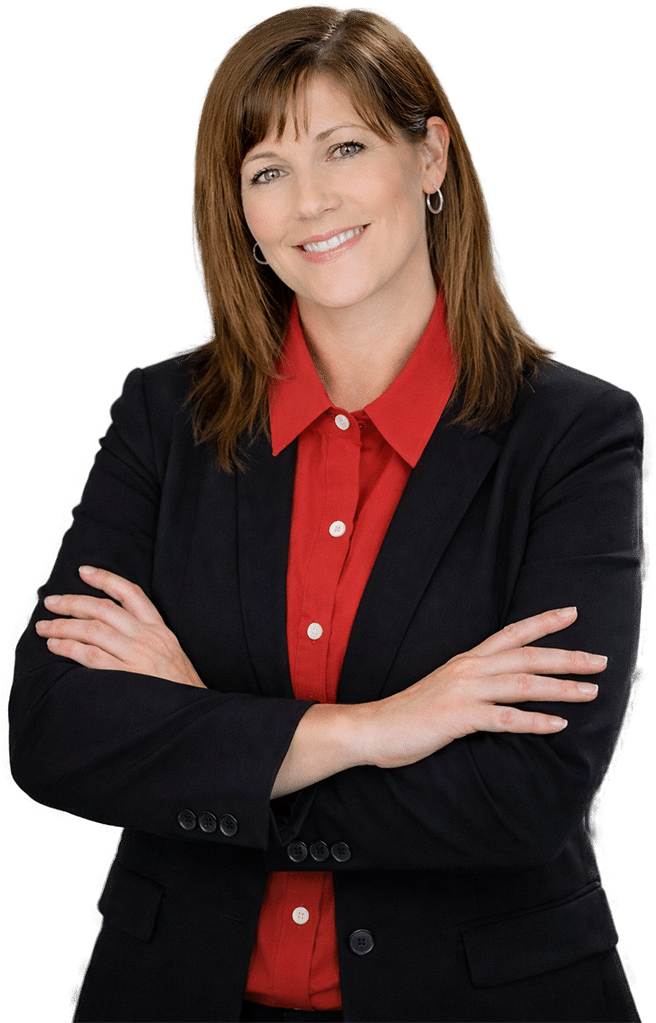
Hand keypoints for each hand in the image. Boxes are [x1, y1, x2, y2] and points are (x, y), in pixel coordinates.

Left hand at [36, 566, 205, 687]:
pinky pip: (91, 656)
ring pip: (93, 630)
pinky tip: (54, 646)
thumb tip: (110, 627)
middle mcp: (148, 638)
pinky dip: (69, 648)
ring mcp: (138, 656)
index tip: (83, 571)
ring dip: (63, 626)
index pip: (131, 593)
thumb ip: (146, 637)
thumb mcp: (170, 652)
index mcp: (160, 629)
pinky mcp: (127, 676)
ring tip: (44, 627)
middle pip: (104, 609)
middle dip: (72, 603)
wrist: (194, 713)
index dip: (105, 578)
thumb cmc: (179, 686)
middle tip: (50, 602)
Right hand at [360, 606, 604, 768]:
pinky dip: (534, 721)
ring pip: (522, 684)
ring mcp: (463, 691)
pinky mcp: (458, 717)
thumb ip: (476, 685)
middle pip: (527, 657)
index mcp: (466, 661)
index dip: (543, 622)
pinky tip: (558, 725)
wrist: (374, 728)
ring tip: (590, 692)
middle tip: (600, 661)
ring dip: (560, 688)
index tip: (572, 612)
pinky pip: (505, 719)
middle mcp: (468, 669)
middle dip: (567, 657)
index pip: (511, 634)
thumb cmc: (411, 713)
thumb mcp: (447, 689)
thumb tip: (506, 690)